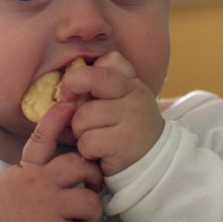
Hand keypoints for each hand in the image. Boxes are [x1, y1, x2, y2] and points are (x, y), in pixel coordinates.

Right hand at [0, 103, 103, 221]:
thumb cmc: (5, 211)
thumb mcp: (15, 179)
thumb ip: (37, 168)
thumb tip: (64, 161)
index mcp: (29, 170)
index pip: (42, 138)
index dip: (56, 119)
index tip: (69, 106)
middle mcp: (40, 184)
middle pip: (79, 165)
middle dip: (93, 175)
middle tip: (92, 187)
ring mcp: (48, 208)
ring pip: (89, 201)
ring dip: (90, 213)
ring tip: (81, 219)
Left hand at [58, 51, 164, 175]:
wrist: (155, 160)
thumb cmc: (126, 126)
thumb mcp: (122, 98)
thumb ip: (101, 82)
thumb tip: (67, 82)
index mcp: (131, 83)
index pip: (108, 61)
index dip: (79, 75)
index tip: (69, 92)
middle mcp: (135, 97)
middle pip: (88, 85)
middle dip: (74, 108)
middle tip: (78, 119)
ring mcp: (131, 121)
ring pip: (82, 119)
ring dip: (80, 133)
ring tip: (96, 139)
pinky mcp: (124, 145)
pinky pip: (87, 142)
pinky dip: (87, 151)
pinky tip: (100, 153)